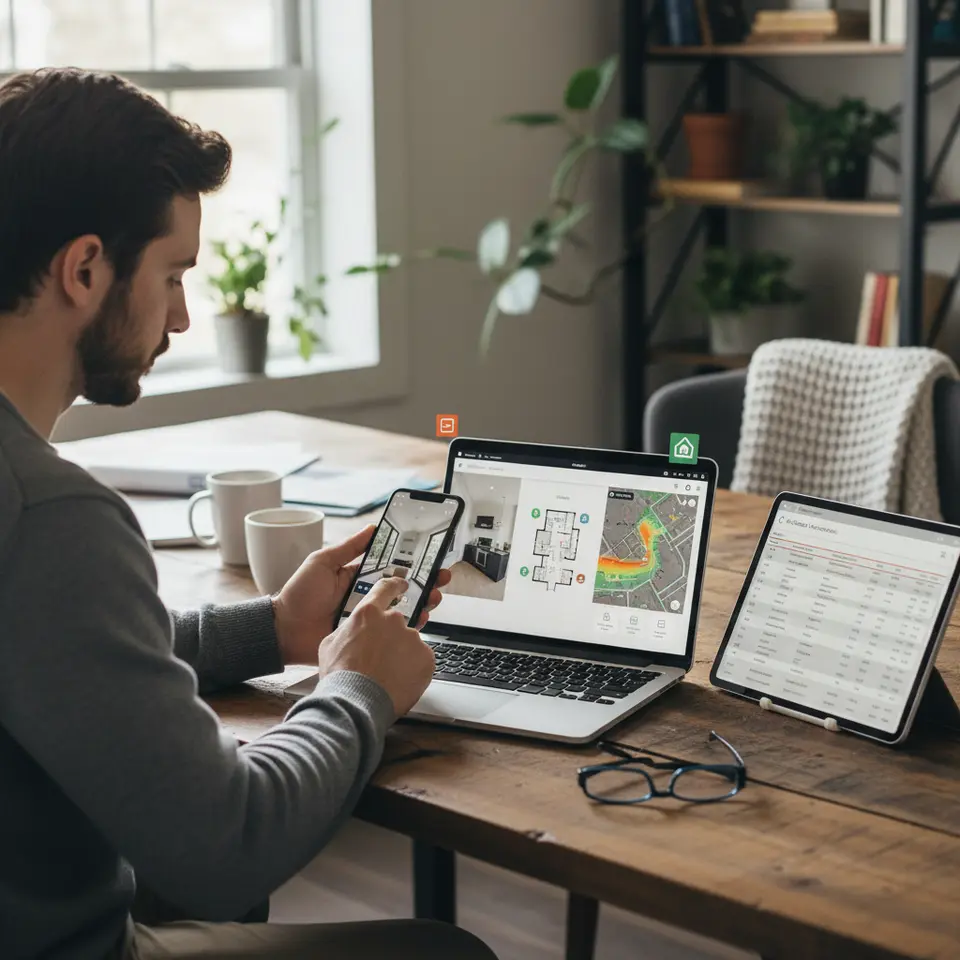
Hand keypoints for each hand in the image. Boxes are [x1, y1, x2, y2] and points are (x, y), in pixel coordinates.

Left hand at [272, 524, 450, 665]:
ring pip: (402, 608)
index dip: (410, 560)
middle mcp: (367, 595)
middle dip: (424, 581)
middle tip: (441, 576)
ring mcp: (368, 616)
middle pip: (403, 587)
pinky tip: (419, 619)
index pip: (390, 565)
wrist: (285, 631)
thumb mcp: (322, 562)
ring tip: (433, 596)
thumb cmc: (299, 595)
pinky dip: (408, 625)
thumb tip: (371, 529)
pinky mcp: (367, 635)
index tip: (429, 554)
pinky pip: (391, 630)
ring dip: (421, 601)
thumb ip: (347, 547)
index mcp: (358, 576)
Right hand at [317, 577, 435, 715]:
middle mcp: (393, 620)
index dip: (394, 586)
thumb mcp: (330, 644)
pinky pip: (421, 659)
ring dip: (402, 654)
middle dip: (390, 638)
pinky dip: (414, 668)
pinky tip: (398, 680)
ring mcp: (412, 638)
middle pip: (397, 623)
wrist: (356, 702)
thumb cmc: (341, 676)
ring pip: (409, 643)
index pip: (386, 589)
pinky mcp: (426, 657)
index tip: (401, 585)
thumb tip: (352, 630)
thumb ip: (348, 630)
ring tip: (387, 674)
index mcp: (369, 614)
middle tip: (379, 658)